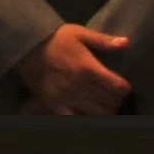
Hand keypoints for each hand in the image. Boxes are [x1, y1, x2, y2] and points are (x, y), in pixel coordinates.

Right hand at [10, 22, 135, 115]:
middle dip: (116, 101)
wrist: (27, 47)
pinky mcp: (56, 106)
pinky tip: (89, 116)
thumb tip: (126, 43)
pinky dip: (85, 121)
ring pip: (97, 114)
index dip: (124, 88)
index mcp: (88, 67)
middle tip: (114, 97)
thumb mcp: (80, 33)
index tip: (123, 86)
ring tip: (104, 107)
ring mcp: (68, 98)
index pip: (117, 87)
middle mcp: (80, 85)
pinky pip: (75, 120)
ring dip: (104, 112)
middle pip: (110, 103)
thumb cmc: (56, 40)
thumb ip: (103, 40)